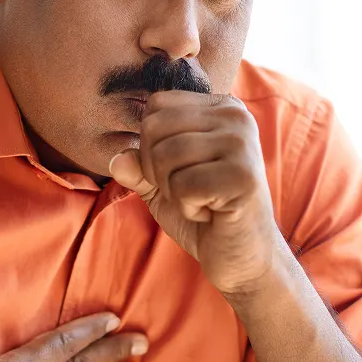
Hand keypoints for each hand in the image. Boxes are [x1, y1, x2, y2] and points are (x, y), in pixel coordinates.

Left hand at [109, 90, 286, 296]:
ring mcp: (243, 144)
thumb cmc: (205, 214)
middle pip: (155, 128)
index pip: (157, 105)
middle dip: (156, 170)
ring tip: (201, 201)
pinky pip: (183, 186)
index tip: (178, 171)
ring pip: (166, 156)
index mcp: (221, 108)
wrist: (243, 255)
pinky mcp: (244, 176)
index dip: (150, 145)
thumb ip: (138, 167)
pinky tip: (212, 213)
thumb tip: (117, 160)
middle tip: (187, 192)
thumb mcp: (163, 184)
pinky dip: (188, 208)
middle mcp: (236, 117)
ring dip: (172, 191)